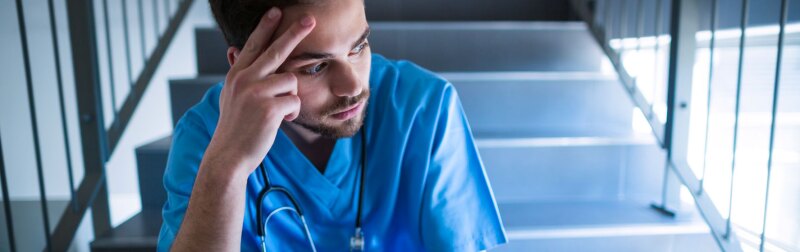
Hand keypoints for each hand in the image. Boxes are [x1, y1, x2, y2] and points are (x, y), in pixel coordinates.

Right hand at [204, 8, 315, 176]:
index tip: (276, 11)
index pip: (253, 45)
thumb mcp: (231, 96)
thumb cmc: (235, 128)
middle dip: (294, 33)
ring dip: (291, 98)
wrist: (229, 156)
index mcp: (236, 76)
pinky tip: (281, 122)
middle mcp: (244, 79)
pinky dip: (292, 113)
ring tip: (279, 113)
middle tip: (310, 19)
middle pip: (276, 50)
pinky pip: (294, 101)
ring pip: (290, 81)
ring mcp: (255, 92)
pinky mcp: (268, 108)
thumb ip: (239, 75)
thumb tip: (232, 49)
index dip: (265, 27)